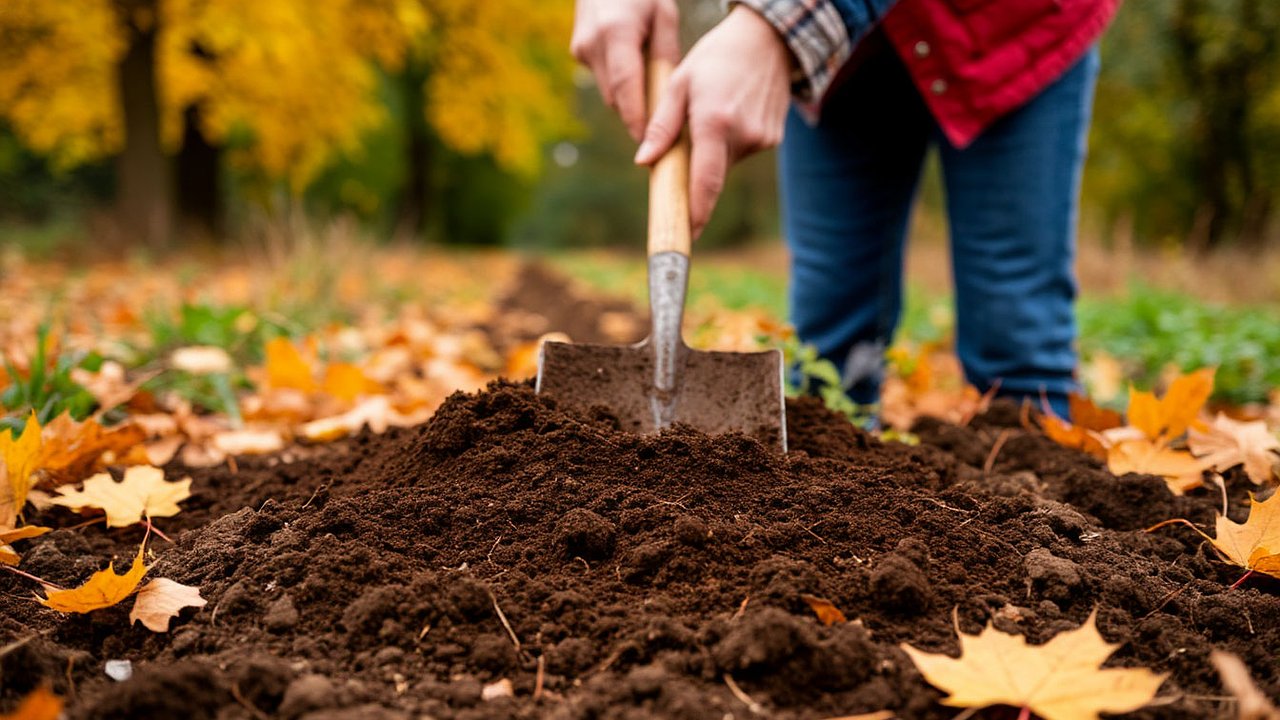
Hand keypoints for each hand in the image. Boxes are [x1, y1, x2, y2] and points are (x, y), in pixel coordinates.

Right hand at [570, 0, 679, 140]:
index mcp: (616, 32)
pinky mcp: (577, 51)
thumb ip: (665, 55)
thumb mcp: (664, 15)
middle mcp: (592, 43)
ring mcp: (581, 48)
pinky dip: (618, 82)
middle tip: (660, 128)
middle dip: (635, 113)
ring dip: (627, 98)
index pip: (625, 86)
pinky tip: (634, 70)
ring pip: (608, 91)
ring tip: (651, 98)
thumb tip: (668, 97)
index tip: (648, 141)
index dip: (636, 117)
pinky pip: (602, 78)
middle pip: (615, 96)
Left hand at [634, 6, 791, 237]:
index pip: (705, 181)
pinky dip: (730, 141)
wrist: (767, 40)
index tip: (686, 235)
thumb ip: (662, 126)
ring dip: (713, 150)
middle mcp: (742, 136)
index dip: (696, 212)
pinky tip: (731, 112)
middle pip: (711, 174)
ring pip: (725, 162)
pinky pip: (742, 152)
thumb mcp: (679, 84)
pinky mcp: (773, 139)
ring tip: (714, 112)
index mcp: (715, 123)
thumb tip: (644, 162)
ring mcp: (762, 140)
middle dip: (696, 171)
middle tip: (687, 143)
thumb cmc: (715, 59)